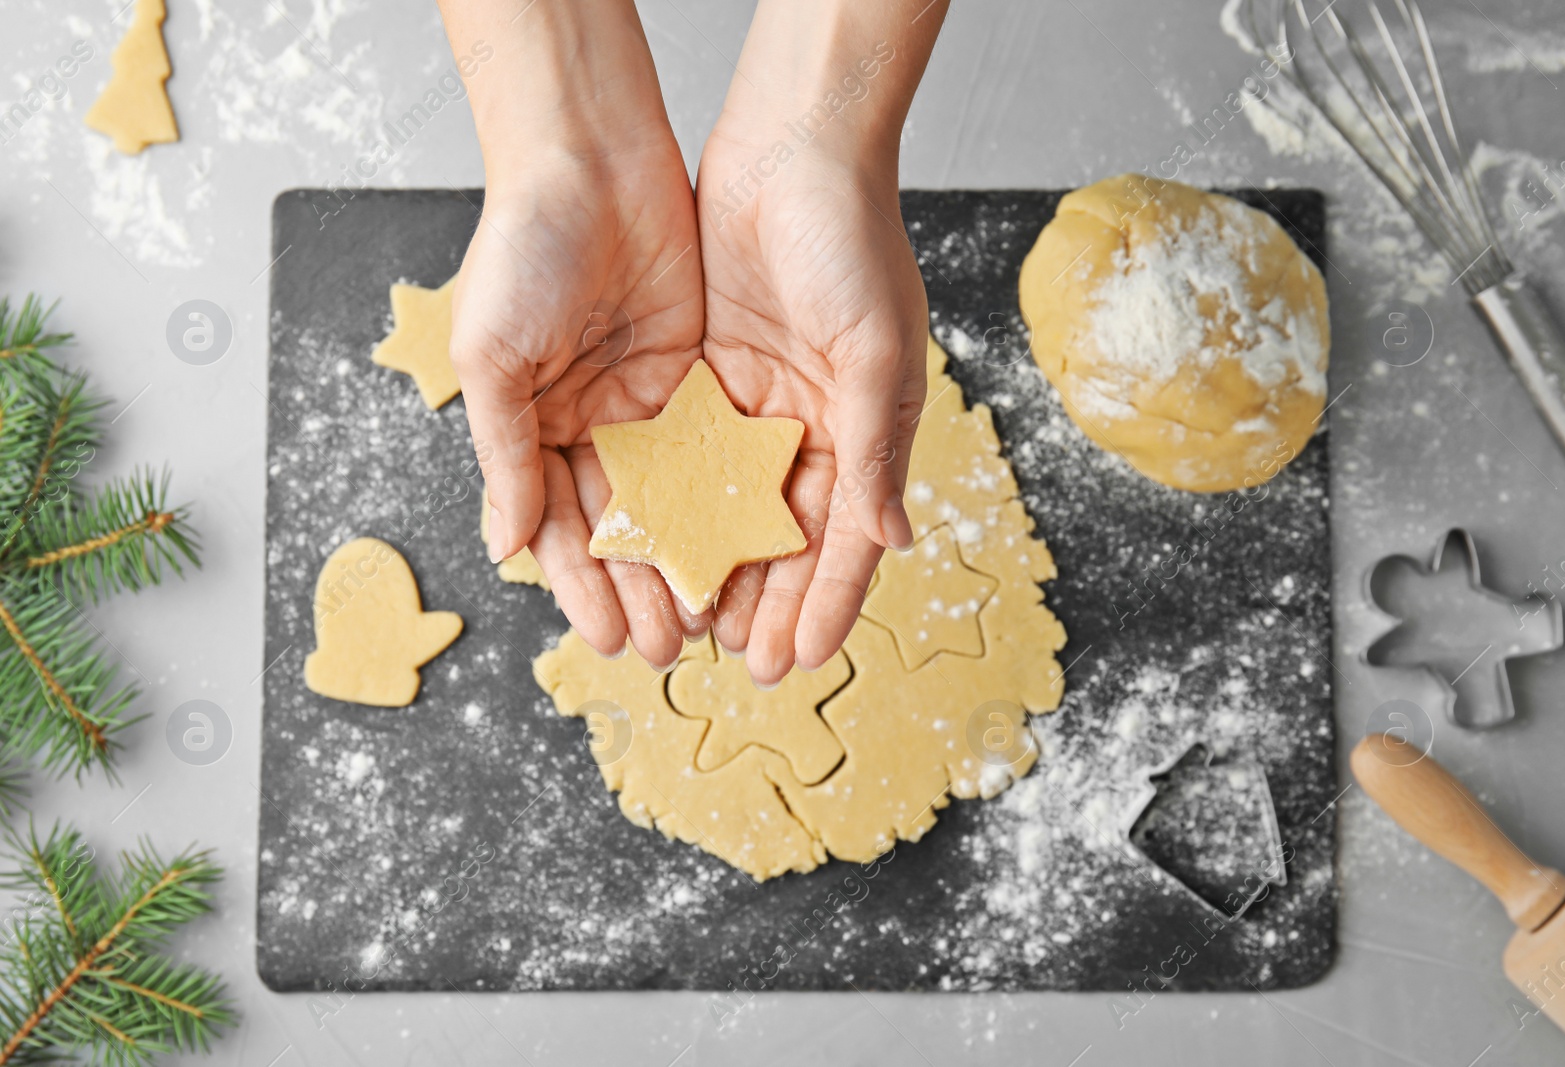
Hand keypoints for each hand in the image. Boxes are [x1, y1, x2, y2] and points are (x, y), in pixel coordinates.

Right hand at [441, 0, 706, 668]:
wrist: (591, 157)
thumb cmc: (523, 249)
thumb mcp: (495, 357)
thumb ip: (506, 453)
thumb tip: (504, 547)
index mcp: (533, 426)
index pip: (560, 526)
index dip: (583, 585)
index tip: (606, 639)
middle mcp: (592, 425)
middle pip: (623, 526)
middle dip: (641, 588)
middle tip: (668, 649)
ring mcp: (649, 404)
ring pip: (675, 500)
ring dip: (688, 559)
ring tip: (711, 620)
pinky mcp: (699, 375)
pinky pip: (715, 450)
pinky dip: (726, 500)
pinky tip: (744, 547)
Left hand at [696, 130, 928, 684]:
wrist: (791, 148)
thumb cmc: (851, 241)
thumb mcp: (872, 351)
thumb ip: (874, 449)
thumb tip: (891, 541)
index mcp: (862, 424)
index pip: (845, 535)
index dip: (826, 601)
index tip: (801, 660)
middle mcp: (810, 424)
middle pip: (786, 534)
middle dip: (769, 600)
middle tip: (744, 662)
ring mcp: (755, 404)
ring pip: (731, 506)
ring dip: (716, 566)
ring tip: (693, 626)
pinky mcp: (705, 376)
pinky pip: (686, 455)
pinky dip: (674, 503)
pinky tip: (654, 549)